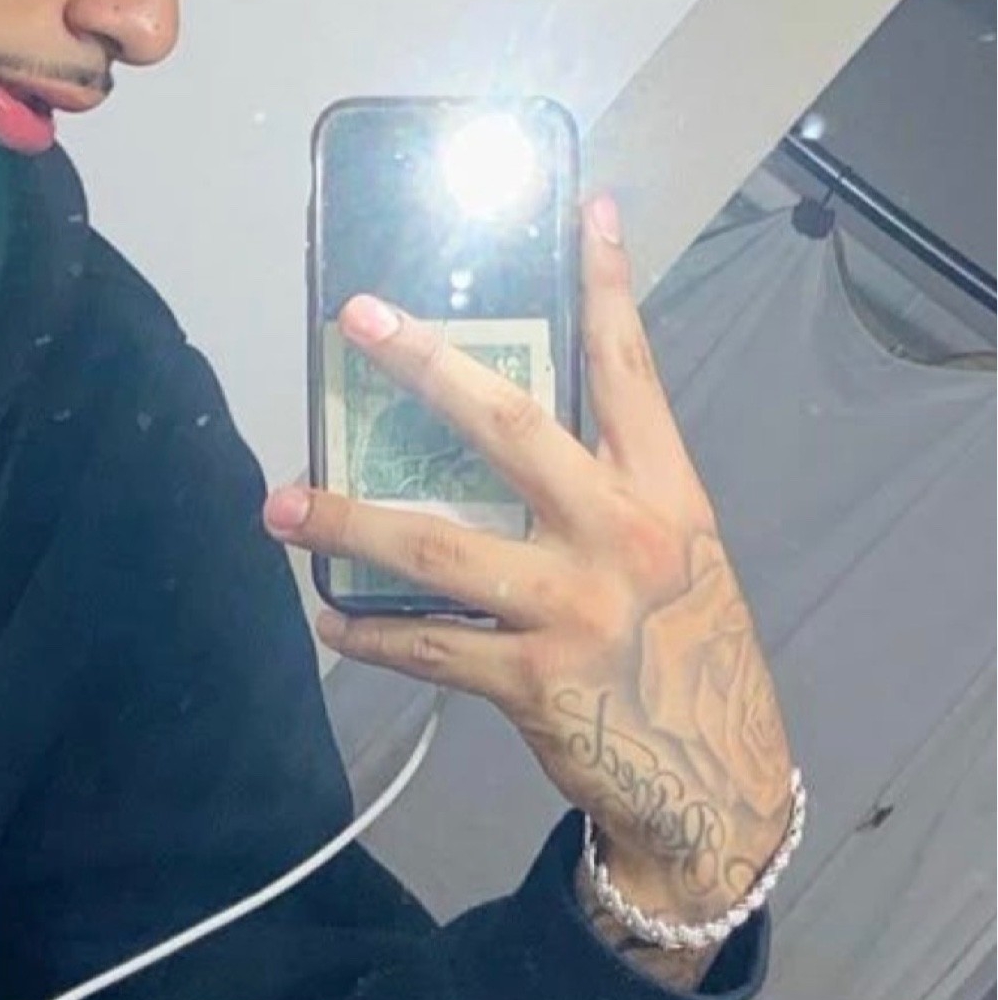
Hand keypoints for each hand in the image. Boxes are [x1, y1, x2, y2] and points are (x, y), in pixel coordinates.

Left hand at [263, 193, 794, 924]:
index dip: (609, 288)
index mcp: (664, 494)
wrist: (719, 789)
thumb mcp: (676, 554)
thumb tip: (505, 422)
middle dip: (428, 367)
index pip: (631, 371)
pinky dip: (370, 632)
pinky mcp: (534, 682)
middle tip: (357, 320)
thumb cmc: (687, 653)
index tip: (590, 210)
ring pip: (438, 545)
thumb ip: (611, 487)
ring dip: (347, 520)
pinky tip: (328, 615)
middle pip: (512, 428)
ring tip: (280, 501)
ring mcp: (576, 608)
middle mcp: (622, 536)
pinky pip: (428, 644)